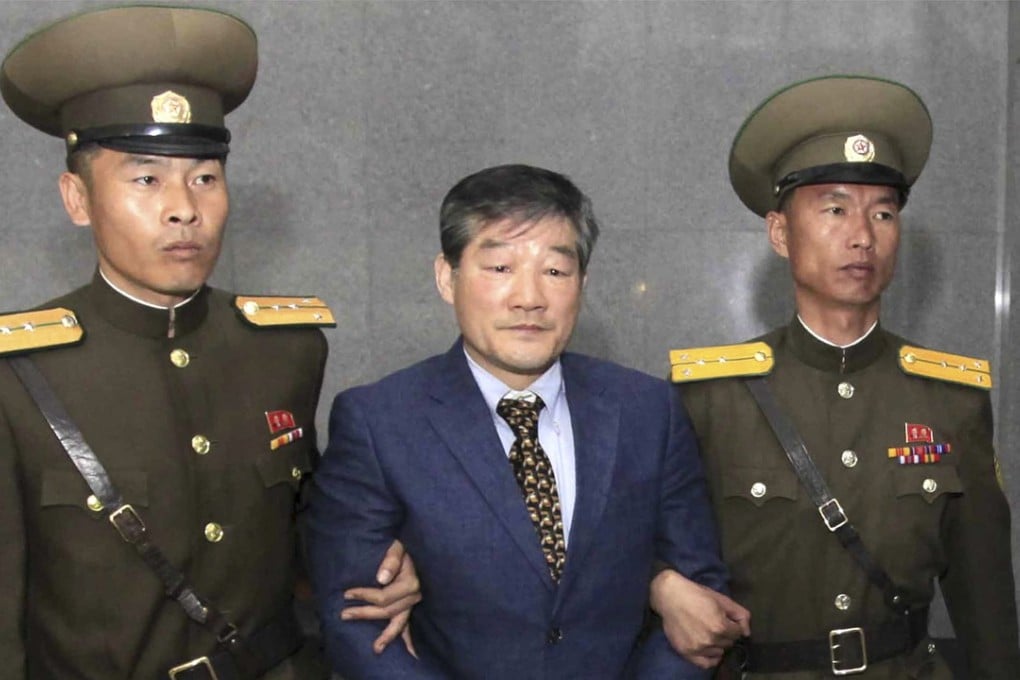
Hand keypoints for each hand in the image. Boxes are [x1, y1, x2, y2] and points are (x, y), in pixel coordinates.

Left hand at [340, 540, 421, 655]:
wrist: (421, 546)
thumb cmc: (406, 544)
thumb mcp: (398, 546)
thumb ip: (391, 560)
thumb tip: (381, 578)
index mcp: (411, 583)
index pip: (384, 597)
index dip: (364, 596)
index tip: (347, 594)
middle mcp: (414, 596)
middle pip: (387, 612)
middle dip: (365, 614)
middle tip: (344, 615)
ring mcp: (415, 602)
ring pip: (399, 623)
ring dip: (386, 636)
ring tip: (375, 649)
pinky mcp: (412, 605)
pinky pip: (409, 624)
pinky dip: (407, 639)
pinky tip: (409, 653)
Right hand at [649, 569, 749, 668]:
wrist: (670, 596)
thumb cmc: (696, 594)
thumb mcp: (721, 599)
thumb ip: (740, 614)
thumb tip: (746, 633)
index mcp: (720, 626)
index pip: (737, 633)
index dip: (732, 625)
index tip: (725, 619)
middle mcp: (710, 640)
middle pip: (728, 643)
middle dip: (725, 634)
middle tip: (714, 624)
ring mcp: (698, 648)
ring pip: (718, 652)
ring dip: (717, 644)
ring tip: (707, 632)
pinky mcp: (687, 652)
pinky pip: (706, 664)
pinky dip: (710, 658)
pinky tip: (709, 649)